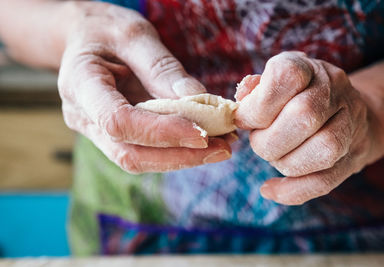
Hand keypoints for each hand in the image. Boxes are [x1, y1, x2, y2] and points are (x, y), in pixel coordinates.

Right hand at [58, 2, 231, 172]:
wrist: (83, 39)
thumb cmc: (105, 30)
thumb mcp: (134, 35)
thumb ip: (163, 68)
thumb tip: (199, 101)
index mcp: (80, 85)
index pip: (118, 121)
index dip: (161, 132)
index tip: (203, 133)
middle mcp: (83, 117)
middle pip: (129, 153)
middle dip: (179, 155)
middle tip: (223, 148)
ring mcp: (95, 131)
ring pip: (138, 160)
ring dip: (181, 158)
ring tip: (220, 146)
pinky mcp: (113, 135)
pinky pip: (143, 152)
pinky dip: (175, 151)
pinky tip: (203, 142)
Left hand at [235, 51, 380, 204]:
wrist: (347, 108)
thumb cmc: (298, 95)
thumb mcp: (274, 81)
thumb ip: (254, 89)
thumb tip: (242, 99)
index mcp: (309, 68)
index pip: (286, 78)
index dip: (257, 105)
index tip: (243, 120)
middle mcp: (334, 90)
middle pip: (303, 116)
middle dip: (268, 139)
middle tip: (258, 142)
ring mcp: (350, 123)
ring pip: (323, 149)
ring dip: (284, 162)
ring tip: (273, 157)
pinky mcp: (352, 156)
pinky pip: (326, 180)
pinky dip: (292, 190)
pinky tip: (270, 189)